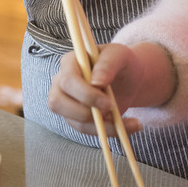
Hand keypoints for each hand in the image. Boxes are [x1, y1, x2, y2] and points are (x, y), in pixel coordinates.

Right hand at [47, 41, 174, 136]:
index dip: (85, 95)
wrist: (128, 78)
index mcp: (70, 62)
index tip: (109, 103)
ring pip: (73, 121)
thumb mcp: (120, 55)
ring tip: (130, 122)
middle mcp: (61, 81)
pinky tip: (126, 125)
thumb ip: (108, 64)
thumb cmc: (121, 62)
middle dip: (85, 113)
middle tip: (111, 112)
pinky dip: (107, 131)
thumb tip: (96, 82)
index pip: (67, 80)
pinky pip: (85, 129)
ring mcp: (66, 101)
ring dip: (101, 126)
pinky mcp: (75, 117)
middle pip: (57, 102)